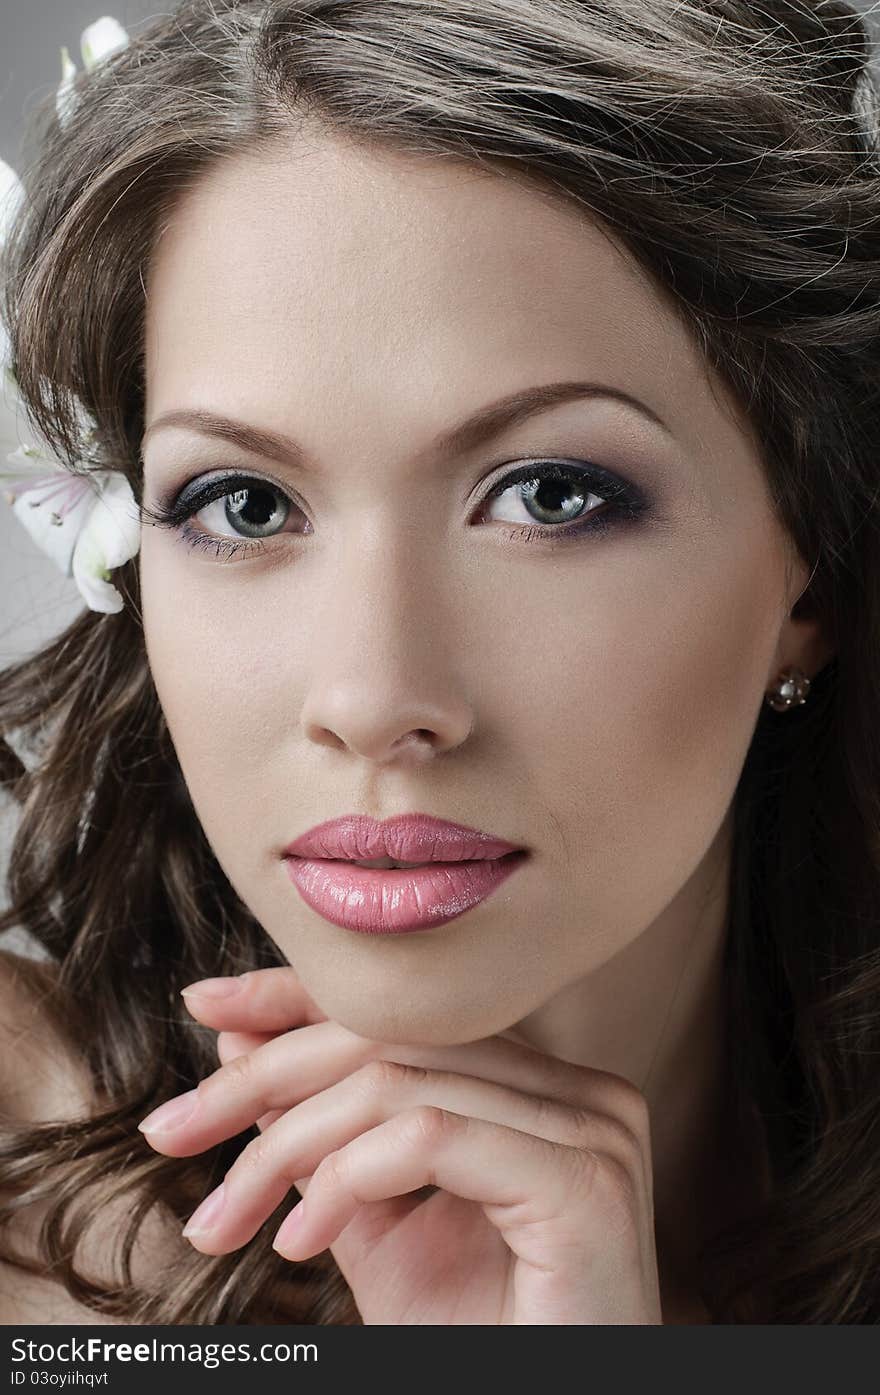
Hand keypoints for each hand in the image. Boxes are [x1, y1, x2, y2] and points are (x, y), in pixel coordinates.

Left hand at [138, 967, 662, 1323]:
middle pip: (391, 1040)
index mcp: (540, 1087)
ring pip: (398, 1087)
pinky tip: (299, 1240)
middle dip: (262, 1080)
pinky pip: (431, 1138)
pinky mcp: (584, 1178)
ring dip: (286, 1149)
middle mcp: (578, 1089)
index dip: (298, 996)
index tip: (205, 1005)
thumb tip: (241, 1045)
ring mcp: (592, 1126)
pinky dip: (345, 1181)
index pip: (407, 1012)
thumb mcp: (373, 1225)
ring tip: (225, 1220)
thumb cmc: (479, 1338)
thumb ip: (321, 1135)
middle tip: (170, 1129)